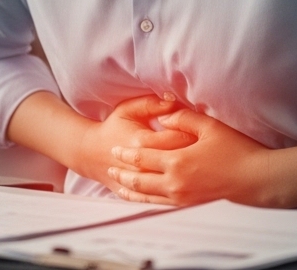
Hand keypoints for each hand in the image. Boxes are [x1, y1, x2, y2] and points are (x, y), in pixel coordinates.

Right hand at [71, 95, 192, 188]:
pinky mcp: (138, 195)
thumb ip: (151, 104)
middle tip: (206, 149)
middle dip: (195, 154)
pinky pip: (161, 197)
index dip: (193, 133)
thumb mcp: (128, 109)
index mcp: (141, 140)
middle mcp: (141, 164)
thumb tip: (173, 100)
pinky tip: (184, 185)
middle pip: (178, 160)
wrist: (90, 153)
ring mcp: (140, 183)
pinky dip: (174, 192)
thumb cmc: (113, 128)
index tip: (202, 130)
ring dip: (187, 174)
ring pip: (172, 181)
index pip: (177, 137)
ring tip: (197, 167)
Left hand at [106, 107, 272, 206]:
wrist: (257, 179)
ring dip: (130, 191)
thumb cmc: (236, 150)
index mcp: (177, 161)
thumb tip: (164, 117)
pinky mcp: (191, 206)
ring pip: (148, 196)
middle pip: (140, 179)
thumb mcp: (210, 127)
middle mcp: (176, 183)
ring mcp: (182, 198)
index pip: (143, 157)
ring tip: (118, 186)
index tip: (115, 149)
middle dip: (122, 174)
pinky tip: (141, 199)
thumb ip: (183, 119)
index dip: (126, 154)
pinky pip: (161, 206)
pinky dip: (146, 202)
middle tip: (109, 169)